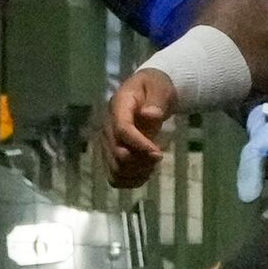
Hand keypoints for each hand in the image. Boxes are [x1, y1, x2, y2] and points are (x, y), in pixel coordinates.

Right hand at [101, 68, 176, 186]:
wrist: (148, 92)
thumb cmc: (155, 88)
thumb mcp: (160, 88)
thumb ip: (156, 100)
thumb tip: (150, 115)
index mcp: (118, 106)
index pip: (122, 130)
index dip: (140, 145)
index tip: (158, 154)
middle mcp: (107, 126)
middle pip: (118, 154)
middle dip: (141, 161)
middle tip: (159, 156)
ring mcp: (108, 142)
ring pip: (115, 170)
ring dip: (137, 173)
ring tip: (152, 164)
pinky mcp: (111, 155)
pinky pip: (115, 177)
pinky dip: (131, 180)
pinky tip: (145, 172)